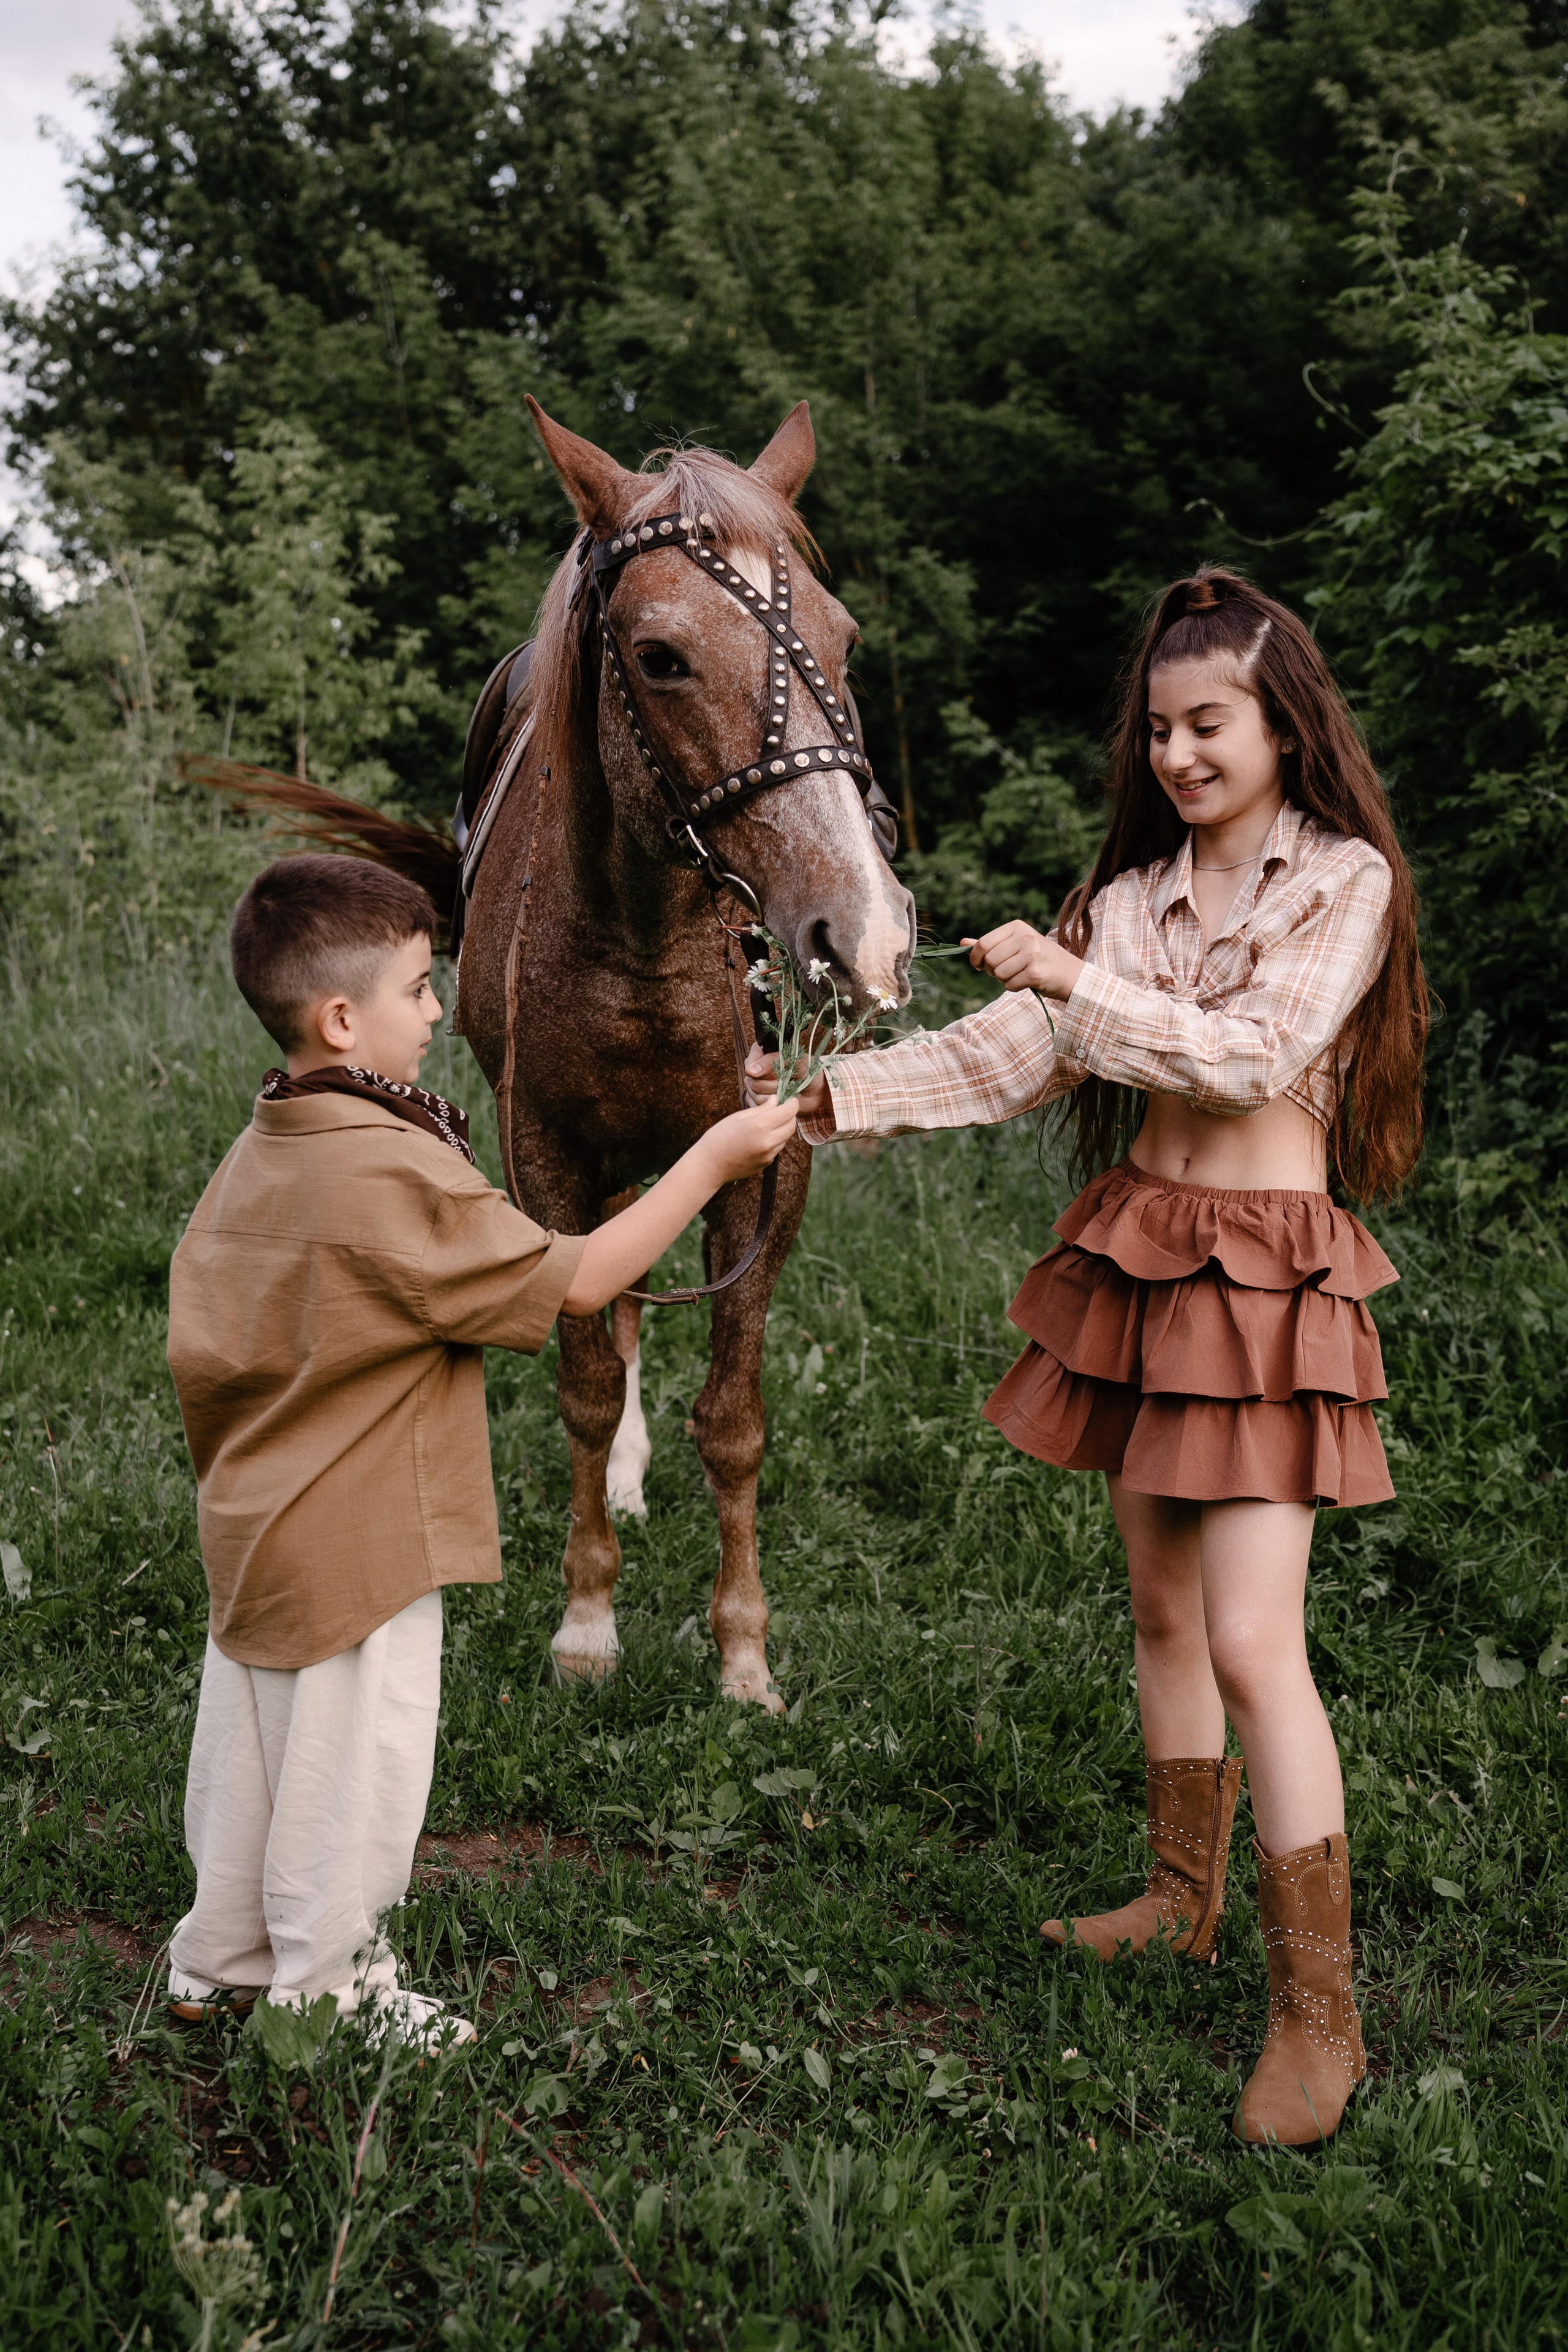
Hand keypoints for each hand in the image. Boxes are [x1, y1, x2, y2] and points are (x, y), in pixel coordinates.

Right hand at [700, 1096, 799, 1183]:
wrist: (710, 1165)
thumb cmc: (719, 1137)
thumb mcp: (738, 1117)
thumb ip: (761, 1109)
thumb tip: (775, 1100)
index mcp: (759, 1126)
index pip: (787, 1112)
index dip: (793, 1104)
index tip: (792, 1099)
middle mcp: (768, 1141)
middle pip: (791, 1126)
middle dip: (790, 1116)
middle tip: (783, 1109)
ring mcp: (768, 1154)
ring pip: (785, 1138)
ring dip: (783, 1128)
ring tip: (769, 1123)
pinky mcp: (767, 1163)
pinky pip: (777, 1148)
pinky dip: (775, 1140)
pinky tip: (761, 1137)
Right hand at [744, 1044, 832, 1123]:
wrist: (818, 1090)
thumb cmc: (809, 1071)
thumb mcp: (794, 1060)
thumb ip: (771, 1062)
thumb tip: (750, 1071)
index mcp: (763, 1054)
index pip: (749, 1063)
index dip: (759, 1070)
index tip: (775, 1074)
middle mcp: (757, 1070)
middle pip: (751, 1082)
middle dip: (771, 1085)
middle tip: (787, 1083)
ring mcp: (757, 1087)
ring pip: (754, 1096)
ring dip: (774, 1096)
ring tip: (787, 1092)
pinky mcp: (761, 1101)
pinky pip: (757, 1107)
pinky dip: (771, 1106)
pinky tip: (783, 1102)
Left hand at [962, 921, 1083, 998]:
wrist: (1070, 973)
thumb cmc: (1038, 958)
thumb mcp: (1015, 945)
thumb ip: (989, 944)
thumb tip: (962, 943)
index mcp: (1017, 927)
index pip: (984, 944)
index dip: (975, 958)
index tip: (979, 965)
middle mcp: (1025, 937)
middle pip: (990, 961)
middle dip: (993, 971)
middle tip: (1006, 970)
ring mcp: (1031, 954)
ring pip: (999, 974)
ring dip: (1004, 979)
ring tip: (1019, 974)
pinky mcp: (1035, 973)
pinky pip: (1010, 985)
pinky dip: (1014, 987)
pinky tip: (1027, 981)